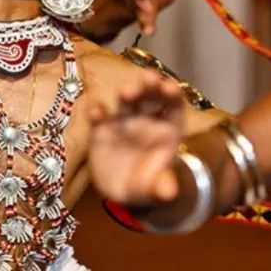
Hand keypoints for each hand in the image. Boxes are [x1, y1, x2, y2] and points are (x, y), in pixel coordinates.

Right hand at [88, 70, 185, 205]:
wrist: (123, 192)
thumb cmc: (147, 186)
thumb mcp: (156, 189)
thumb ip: (163, 187)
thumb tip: (169, 193)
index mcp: (167, 131)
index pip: (173, 108)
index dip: (173, 96)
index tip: (170, 88)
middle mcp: (146, 122)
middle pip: (150, 99)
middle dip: (150, 87)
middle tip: (149, 77)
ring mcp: (123, 124)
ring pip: (126, 103)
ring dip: (127, 94)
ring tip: (126, 92)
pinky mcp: (101, 131)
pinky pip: (99, 119)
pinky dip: (98, 112)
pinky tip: (97, 112)